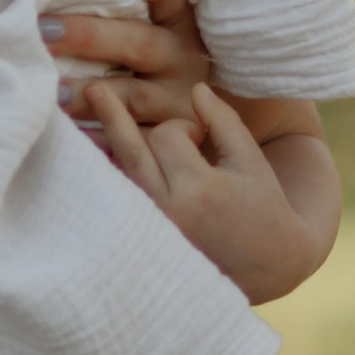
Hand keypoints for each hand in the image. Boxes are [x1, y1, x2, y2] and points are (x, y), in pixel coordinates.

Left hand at [38, 0, 221, 135]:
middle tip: (42, 31)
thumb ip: (120, 7)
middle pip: (139, 44)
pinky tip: (67, 133)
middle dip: (88, 36)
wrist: (206, 120)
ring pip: (134, 98)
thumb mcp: (159, 26)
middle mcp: (184, 60)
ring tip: (51, 91)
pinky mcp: (167, 138)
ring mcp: (178, 103)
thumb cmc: (162, 60)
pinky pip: (132, 141)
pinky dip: (99, 137)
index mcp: (181, 22)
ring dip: (89, 94)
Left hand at [90, 83, 336, 300]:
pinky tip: (96, 153)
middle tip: (94, 88)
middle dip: (113, 116)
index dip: (183, 127)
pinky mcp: (143, 241)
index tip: (200, 135)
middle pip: (131, 152)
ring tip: (85, 112)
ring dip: (103, 144)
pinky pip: (118, 198)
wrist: (269, 266)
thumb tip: (197, 88)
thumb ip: (223, 121)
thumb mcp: (250, 161)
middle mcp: (168, 211)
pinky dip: (109, 175)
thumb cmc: (265, 209)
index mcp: (199, 190)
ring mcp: (151, 229)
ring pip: (119, 175)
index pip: (168, 136)